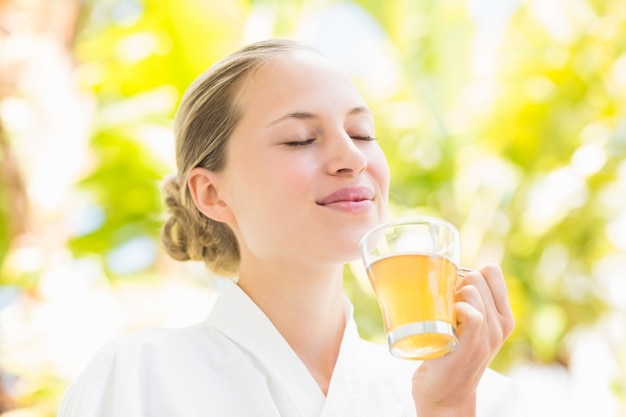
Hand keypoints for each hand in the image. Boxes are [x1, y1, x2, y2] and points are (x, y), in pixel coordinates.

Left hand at [411, 264, 514, 415]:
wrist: (445, 397)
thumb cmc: (449, 356)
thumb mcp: (468, 328)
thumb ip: (468, 305)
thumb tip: (446, 273)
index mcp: (503, 317)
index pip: (492, 271)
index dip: (468, 272)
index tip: (453, 291)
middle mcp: (500, 325)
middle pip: (478, 275)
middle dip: (456, 282)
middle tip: (444, 306)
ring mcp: (487, 336)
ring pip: (473, 289)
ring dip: (451, 295)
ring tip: (442, 316)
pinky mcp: (471, 345)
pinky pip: (471, 313)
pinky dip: (456, 309)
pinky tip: (445, 322)